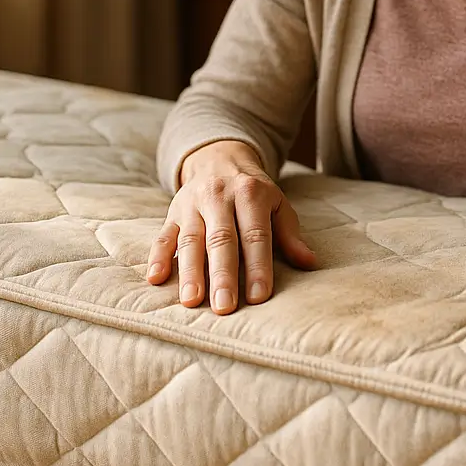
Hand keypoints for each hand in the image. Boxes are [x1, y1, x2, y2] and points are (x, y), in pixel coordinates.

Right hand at [146, 140, 316, 313]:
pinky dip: (158, 256)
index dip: (258, 266)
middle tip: (224, 308)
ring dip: (190, 271)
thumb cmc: (253, 190)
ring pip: (190, 240)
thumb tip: (309, 262)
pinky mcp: (172, 212)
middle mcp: (219, 197)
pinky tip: (156, 278)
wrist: (219, 157)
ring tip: (192, 300)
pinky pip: (163, 235)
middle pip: (221, 239)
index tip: (260, 297)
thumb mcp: (276, 203)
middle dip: (223, 275)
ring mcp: (192, 205)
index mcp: (251, 194)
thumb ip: (289, 233)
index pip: (256, 235)